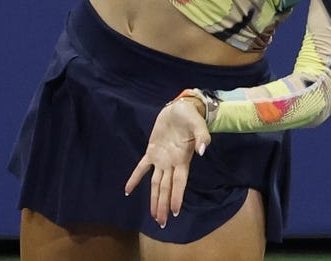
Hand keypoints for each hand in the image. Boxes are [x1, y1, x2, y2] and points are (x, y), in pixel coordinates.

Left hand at [124, 98, 211, 227]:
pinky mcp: (151, 151)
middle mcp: (171, 164)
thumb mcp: (198, 124)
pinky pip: (142, 168)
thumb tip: (203, 151)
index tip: (175, 212)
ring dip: (154, 199)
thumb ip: (203, 137)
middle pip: (166, 188)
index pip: (179, 183)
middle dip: (164, 205)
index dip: (176, 196)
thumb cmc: (191, 117)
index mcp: (183, 160)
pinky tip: (127, 190)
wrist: (180, 107)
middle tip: (162, 223)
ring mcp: (161, 159)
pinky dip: (135, 178)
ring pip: (155, 183)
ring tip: (153, 216)